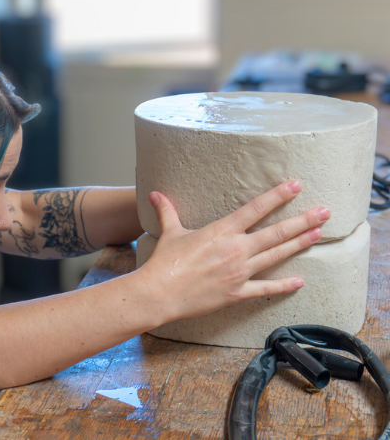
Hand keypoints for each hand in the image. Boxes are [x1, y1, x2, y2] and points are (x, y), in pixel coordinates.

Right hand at [134, 180, 328, 324]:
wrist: (160, 293)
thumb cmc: (164, 263)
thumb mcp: (169, 233)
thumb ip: (167, 211)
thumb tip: (155, 194)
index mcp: (221, 232)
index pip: (255, 209)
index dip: (277, 196)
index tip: (295, 186)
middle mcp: (236, 249)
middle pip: (276, 232)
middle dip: (303, 220)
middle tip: (324, 212)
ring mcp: (239, 272)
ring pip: (276, 255)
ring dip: (299, 244)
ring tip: (318, 234)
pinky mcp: (237, 292)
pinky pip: (266, 288)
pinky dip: (284, 285)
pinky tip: (300, 281)